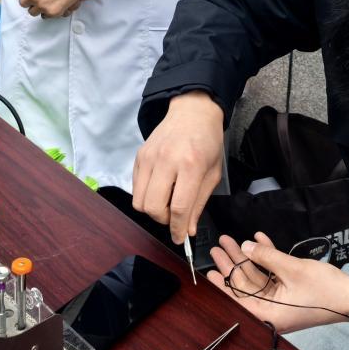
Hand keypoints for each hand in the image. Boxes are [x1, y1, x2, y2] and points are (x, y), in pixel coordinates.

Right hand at [131, 90, 223, 243]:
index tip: (179, 239)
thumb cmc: (208, 142)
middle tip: (175, 214)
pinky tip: (160, 188)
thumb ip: (199, 203)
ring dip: (152, 209)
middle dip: (163, 219)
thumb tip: (187, 230)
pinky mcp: (139, 156)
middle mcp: (166, 160)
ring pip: (139, 201)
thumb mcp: (213, 173)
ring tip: (167, 201)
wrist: (192, 111)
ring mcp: (149, 157)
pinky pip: (135, 188)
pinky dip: (146, 195)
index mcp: (190, 165)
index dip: (177, 229)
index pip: (178, 207)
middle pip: (153, 207)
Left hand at [207, 232, 348, 333]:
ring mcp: (282, 300)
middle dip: (233, 264)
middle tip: (219, 247)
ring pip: (258, 277)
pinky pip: (273, 273)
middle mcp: (273, 310)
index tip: (209, 272)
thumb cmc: (325, 289)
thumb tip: (245, 247)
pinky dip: (267, 257)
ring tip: (233, 239)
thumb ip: (266, 258)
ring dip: (248, 257)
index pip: (238, 301)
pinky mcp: (291, 290)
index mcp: (270, 315)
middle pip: (246, 286)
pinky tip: (259, 240)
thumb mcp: (292, 269)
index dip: (223, 285)